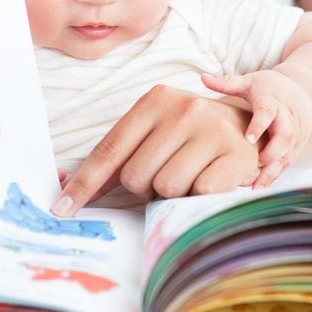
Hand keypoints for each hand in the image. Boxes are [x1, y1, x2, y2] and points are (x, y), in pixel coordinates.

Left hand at [51, 85, 260, 215]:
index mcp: (154, 101)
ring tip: (188, 175)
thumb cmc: (188, 136)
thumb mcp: (152, 132)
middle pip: (136, 176)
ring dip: (172, 193)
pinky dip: (198, 196)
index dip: (84, 184)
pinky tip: (208, 178)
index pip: (109, 150)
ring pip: (165, 188)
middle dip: (144, 187)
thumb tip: (67, 189)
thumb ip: (115, 158)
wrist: (248, 126)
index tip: (62, 209)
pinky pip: (197, 194)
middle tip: (165, 174)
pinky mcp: (234, 155)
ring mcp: (211, 130)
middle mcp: (182, 110)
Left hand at [201, 70, 311, 187]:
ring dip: (272, 170)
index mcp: (272, 101)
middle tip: (255, 163)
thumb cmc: (268, 88)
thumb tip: (202, 78)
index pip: (268, 112)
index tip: (248, 138)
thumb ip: (226, 83)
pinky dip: (274, 176)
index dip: (259, 125)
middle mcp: (286, 119)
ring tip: (254, 185)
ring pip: (288, 154)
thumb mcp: (249, 82)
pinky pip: (287, 164)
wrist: (303, 92)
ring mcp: (294, 135)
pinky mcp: (295, 148)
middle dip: (272, 151)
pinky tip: (258, 188)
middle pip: (285, 136)